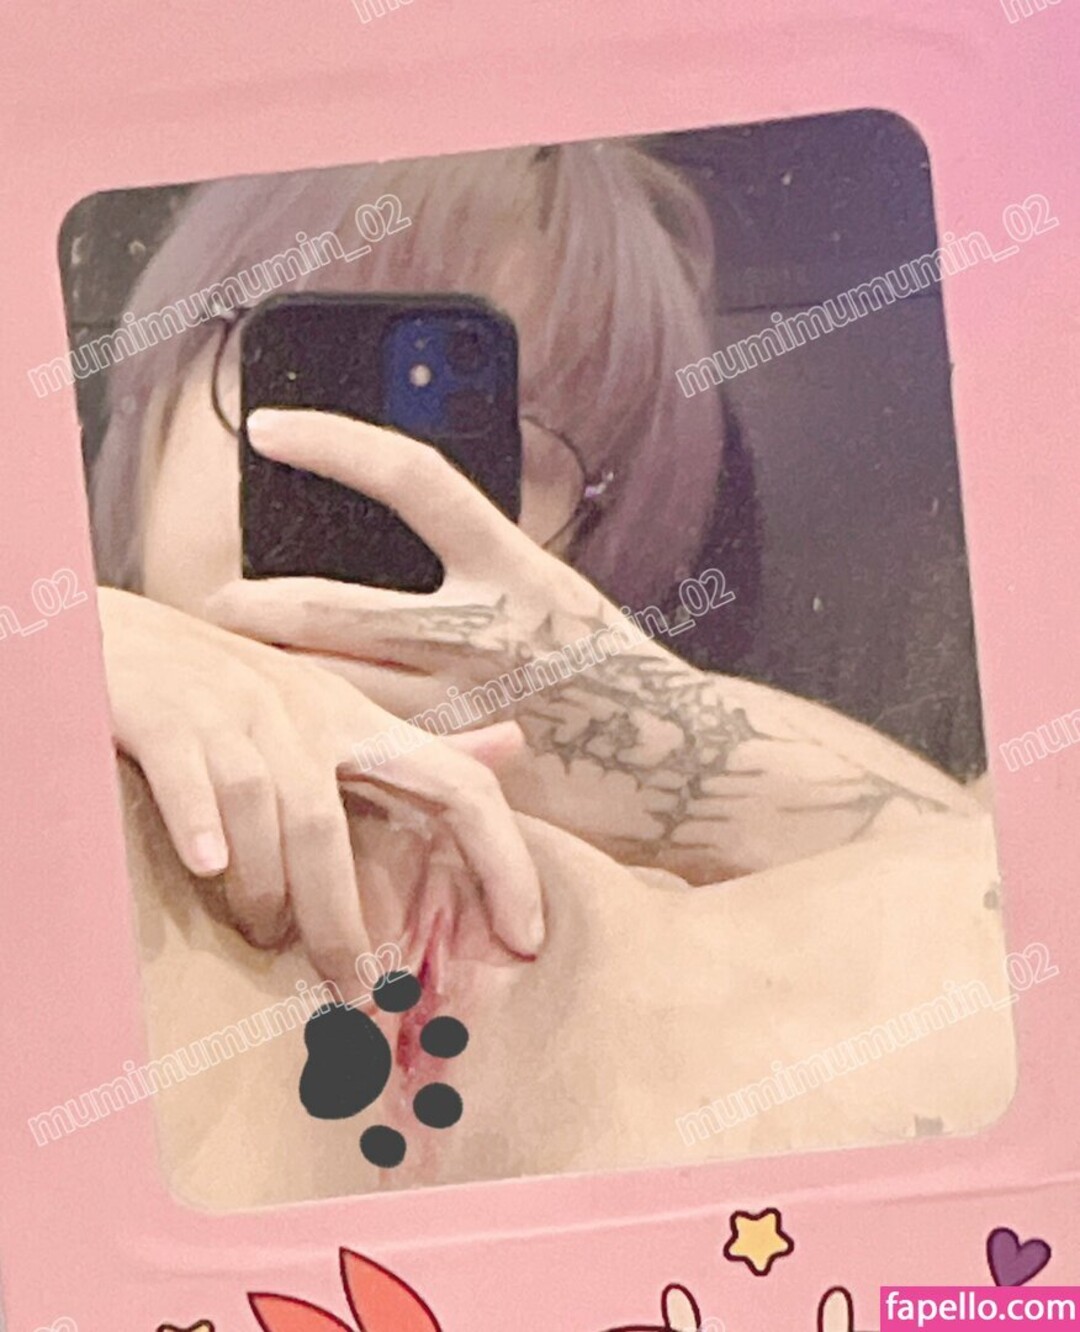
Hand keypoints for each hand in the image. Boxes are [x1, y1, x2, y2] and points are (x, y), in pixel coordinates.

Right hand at [98, 586, 543, 996]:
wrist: (103, 627)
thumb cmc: (229, 686)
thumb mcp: (331, 705)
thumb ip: (418, 741)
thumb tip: (512, 746)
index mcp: (354, 719)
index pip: (461, 785)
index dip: (504, 861)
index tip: (525, 940)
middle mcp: (300, 711)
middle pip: (330, 827)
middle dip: (341, 922)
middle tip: (352, 995)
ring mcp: (227, 710)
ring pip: (265, 810)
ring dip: (265, 891)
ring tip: (262, 938)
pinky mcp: (159, 712)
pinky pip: (190, 776)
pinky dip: (201, 823)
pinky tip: (207, 867)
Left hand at [204, 409, 669, 833]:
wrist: (692, 767)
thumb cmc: (622, 675)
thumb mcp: (560, 599)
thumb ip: (488, 573)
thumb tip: (406, 547)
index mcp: (519, 565)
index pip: (412, 479)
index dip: (334, 443)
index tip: (268, 429)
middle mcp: (489, 627)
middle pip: (336, 604)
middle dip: (258, 602)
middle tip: (214, 602)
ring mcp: (472, 705)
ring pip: (336, 686)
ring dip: (274, 677)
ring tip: (230, 674)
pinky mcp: (467, 773)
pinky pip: (377, 754)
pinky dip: (330, 745)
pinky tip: (294, 748)